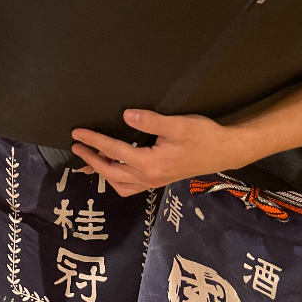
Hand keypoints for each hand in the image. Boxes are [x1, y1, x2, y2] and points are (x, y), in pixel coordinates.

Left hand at [70, 109, 250, 196]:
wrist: (225, 151)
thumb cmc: (203, 135)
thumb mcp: (178, 125)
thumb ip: (151, 121)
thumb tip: (126, 115)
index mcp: (150, 163)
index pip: (113, 151)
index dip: (93, 141)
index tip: (77, 133)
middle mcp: (149, 177)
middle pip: (110, 172)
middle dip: (91, 159)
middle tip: (76, 147)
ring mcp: (154, 182)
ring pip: (120, 184)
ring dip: (102, 172)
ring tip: (90, 159)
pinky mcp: (159, 180)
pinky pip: (130, 186)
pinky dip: (117, 179)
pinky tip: (114, 168)